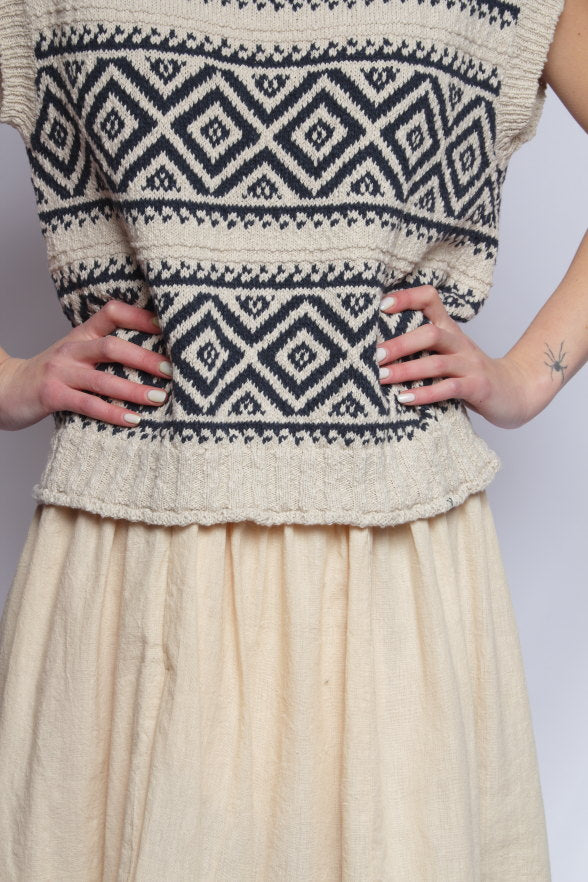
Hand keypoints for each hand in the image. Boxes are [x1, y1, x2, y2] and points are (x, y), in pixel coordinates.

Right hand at [0, 300, 171, 431]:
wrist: (3, 388)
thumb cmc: (51, 375)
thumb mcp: (76, 355)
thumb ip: (105, 353)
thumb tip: (154, 359)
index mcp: (81, 334)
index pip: (112, 313)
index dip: (140, 316)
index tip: (168, 327)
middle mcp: (72, 348)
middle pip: (112, 347)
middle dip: (145, 359)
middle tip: (171, 371)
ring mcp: (60, 371)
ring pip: (103, 379)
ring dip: (134, 390)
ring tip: (160, 398)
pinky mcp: (52, 395)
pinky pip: (87, 405)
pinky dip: (112, 413)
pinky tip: (133, 420)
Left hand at [376, 284, 534, 429]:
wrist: (515, 391)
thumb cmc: (470, 373)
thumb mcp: (448, 352)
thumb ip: (421, 346)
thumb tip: (377, 348)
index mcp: (449, 330)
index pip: (430, 300)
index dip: (407, 298)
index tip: (381, 306)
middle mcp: (459, 343)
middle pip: (430, 333)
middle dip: (400, 344)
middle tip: (375, 355)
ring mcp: (470, 365)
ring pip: (436, 363)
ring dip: (406, 370)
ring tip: (382, 378)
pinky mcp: (477, 387)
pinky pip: (448, 389)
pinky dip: (424, 394)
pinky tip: (404, 399)